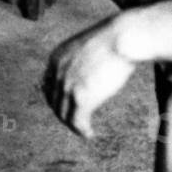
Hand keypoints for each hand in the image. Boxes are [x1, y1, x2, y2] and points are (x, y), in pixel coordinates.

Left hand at [43, 18, 135, 138]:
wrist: (124, 37)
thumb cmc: (115, 39)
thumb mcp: (90, 46)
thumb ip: (83, 59)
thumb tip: (89, 72)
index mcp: (56, 57)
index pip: (48, 85)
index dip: (56, 98)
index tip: (66, 106)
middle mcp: (57, 72)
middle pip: (54, 101)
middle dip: (64, 113)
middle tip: (76, 121)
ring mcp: (67, 85)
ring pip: (64, 114)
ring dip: (73, 125)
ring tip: (84, 130)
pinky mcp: (81, 98)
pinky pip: (77, 121)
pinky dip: (82, 130)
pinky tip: (89, 133)